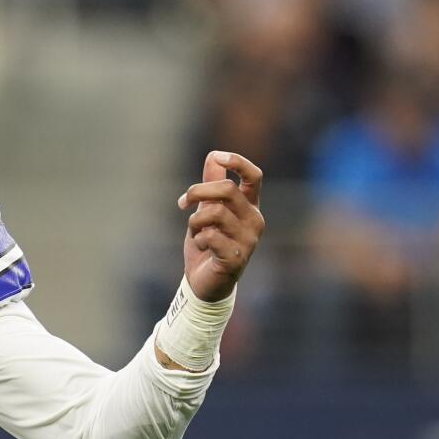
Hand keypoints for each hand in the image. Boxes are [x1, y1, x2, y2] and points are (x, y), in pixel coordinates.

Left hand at [183, 151, 264, 302]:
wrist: (203, 283)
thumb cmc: (207, 245)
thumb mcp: (207, 210)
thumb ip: (211, 185)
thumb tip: (214, 156)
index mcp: (250, 206)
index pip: (254, 176)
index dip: (238, 161)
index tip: (218, 157)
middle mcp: (254, 221)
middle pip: (227, 190)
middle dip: (198, 191)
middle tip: (183, 202)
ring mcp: (248, 241)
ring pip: (215, 213)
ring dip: (196, 220)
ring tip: (195, 231)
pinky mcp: (236, 258)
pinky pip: (211, 236)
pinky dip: (198, 238)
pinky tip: (200, 246)